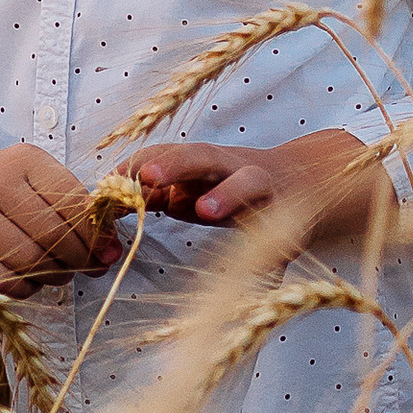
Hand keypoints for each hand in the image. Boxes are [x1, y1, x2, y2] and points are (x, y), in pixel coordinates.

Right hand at [0, 140, 125, 294]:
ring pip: (30, 261)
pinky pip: (3, 281)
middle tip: (88, 267)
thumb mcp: (37, 180)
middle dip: (80, 259)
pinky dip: (26, 288)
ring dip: (55, 275)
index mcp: (23, 159)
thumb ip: (75, 208)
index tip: (109, 251)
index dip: (97, 234)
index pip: (72, 202)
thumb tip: (112, 250)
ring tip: (59, 272)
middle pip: (54, 235)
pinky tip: (30, 280)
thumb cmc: (3, 189)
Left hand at [124, 129, 390, 242]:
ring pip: (245, 183)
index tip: (110, 181)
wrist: (302, 185)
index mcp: (200, 161)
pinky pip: (279, 232)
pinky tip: (270, 259)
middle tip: (146, 177)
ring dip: (225, 195)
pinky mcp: (288, 218)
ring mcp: (263, 188)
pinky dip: (272, 247)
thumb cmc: (229, 189)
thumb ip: (160, 193)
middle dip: (172, 164)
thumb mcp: (192, 187)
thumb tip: (114, 204)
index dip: (137, 164)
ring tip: (206, 211)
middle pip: (198, 156)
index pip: (162, 154)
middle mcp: (230, 166)